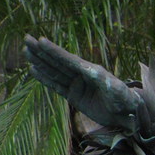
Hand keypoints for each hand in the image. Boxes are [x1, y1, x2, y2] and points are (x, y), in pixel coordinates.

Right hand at [24, 36, 143, 133]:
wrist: (129, 115)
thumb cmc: (126, 100)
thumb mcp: (118, 91)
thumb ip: (106, 81)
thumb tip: (92, 71)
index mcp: (92, 71)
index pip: (69, 60)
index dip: (55, 51)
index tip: (41, 41)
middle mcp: (82, 75)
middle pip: (58, 62)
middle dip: (42, 51)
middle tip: (26, 39)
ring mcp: (77, 85)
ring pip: (54, 72)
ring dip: (40, 62)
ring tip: (26, 51)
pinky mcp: (74, 96)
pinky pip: (56, 86)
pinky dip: (45, 78)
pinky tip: (34, 70)